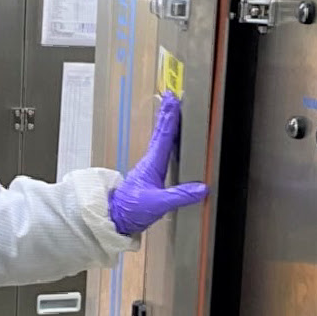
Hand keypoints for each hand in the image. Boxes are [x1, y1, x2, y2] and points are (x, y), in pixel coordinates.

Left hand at [108, 92, 209, 235]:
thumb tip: (202, 188)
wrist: (114, 218)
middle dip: (167, 115)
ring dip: (165, 125)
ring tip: (171, 112)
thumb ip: (179, 195)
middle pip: (160, 134)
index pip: (163, 137)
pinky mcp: (148, 176)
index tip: (175, 101)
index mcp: (152, 164)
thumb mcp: (158, 204)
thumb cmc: (131, 209)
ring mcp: (148, 169)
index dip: (170, 119)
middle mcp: (149, 163)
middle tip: (171, 98)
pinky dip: (164, 141)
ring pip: (158, 141)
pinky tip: (168, 142)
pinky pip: (159, 152)